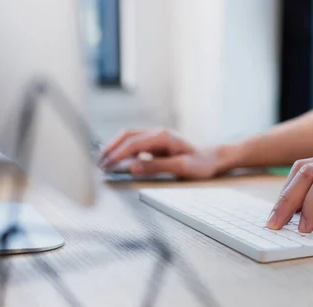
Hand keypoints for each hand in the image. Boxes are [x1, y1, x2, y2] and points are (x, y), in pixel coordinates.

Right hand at [99, 128, 219, 178]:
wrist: (213, 159)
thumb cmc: (201, 164)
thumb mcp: (181, 168)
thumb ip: (157, 167)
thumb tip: (133, 167)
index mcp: (162, 137)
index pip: (133, 144)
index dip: (117, 155)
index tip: (106, 166)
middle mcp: (157, 133)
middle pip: (127, 136)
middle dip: (110, 149)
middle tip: (98, 163)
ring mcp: (156, 137)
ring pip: (129, 138)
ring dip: (115, 148)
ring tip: (104, 162)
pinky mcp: (156, 144)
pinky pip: (135, 144)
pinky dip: (124, 151)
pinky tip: (118, 161)